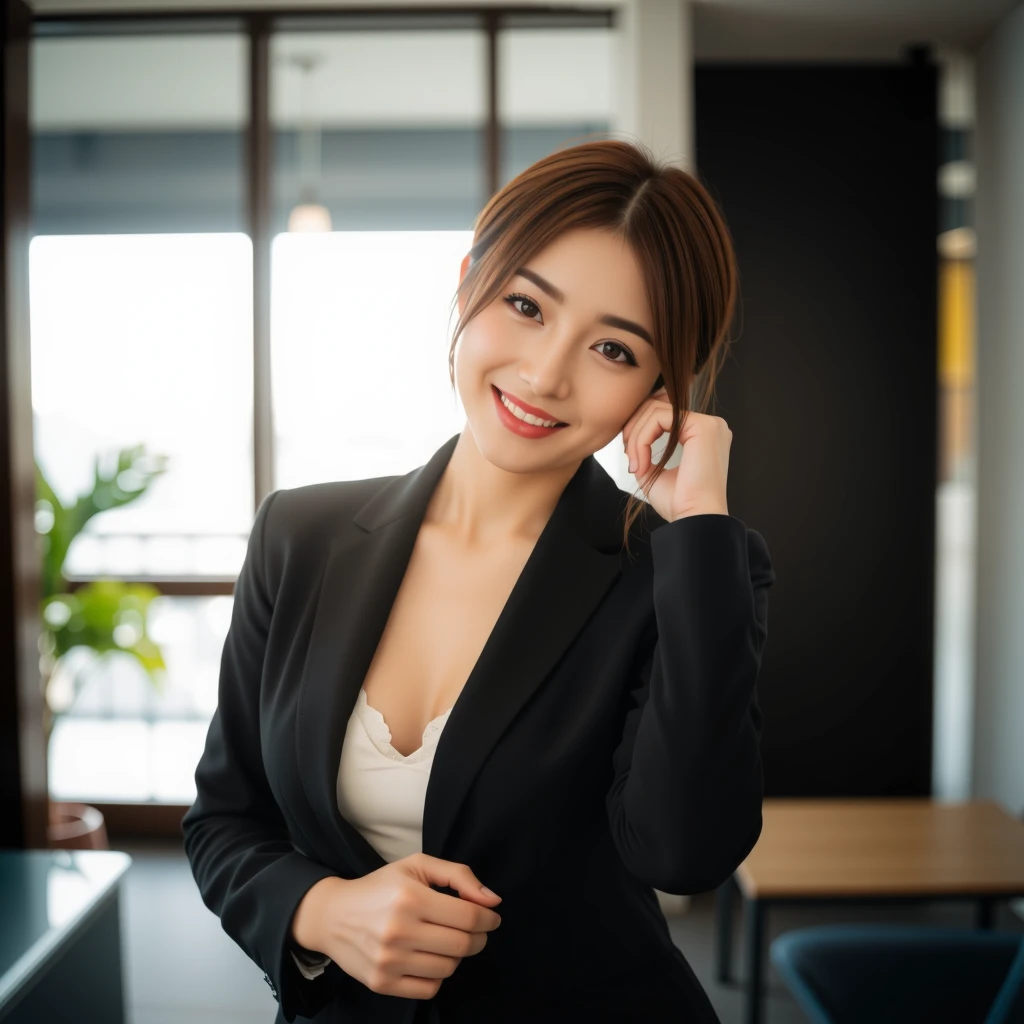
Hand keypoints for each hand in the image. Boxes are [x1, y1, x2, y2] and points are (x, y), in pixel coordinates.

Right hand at [290, 853, 501, 1000]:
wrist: (332, 916)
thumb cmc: (380, 887)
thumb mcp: (417, 866)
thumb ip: (458, 876)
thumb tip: (493, 900)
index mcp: (410, 897)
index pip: (468, 917)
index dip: (488, 919)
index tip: (491, 918)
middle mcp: (399, 931)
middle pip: (462, 945)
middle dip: (478, 938)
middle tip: (475, 930)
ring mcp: (389, 961)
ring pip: (448, 968)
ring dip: (457, 956)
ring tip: (448, 941)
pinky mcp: (381, 984)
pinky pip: (429, 989)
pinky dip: (438, 976)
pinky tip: (430, 958)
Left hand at [621, 387, 731, 520]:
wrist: (693, 520)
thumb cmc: (679, 503)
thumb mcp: (654, 471)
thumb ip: (645, 449)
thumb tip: (630, 432)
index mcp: (702, 435)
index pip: (662, 415)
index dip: (639, 431)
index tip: (631, 459)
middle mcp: (709, 426)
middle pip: (657, 407)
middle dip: (634, 431)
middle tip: (629, 460)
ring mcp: (709, 424)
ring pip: (655, 411)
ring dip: (636, 438)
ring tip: (636, 465)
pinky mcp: (704, 426)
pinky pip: (659, 419)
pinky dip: (642, 440)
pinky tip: (642, 464)